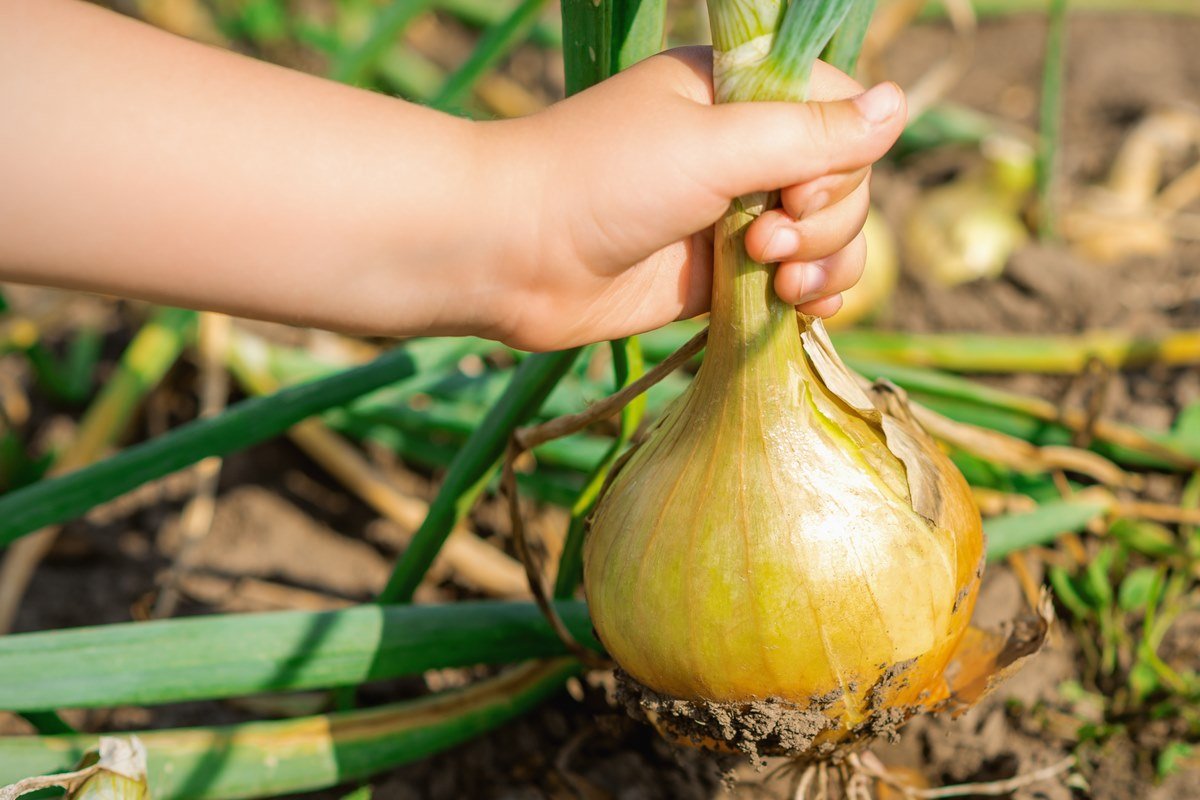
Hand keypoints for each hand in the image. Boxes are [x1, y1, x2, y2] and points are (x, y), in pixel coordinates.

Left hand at [484, 46, 905, 350]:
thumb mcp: (714, 145)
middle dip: (824, 220)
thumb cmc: (603, 179)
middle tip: (763, 240)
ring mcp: (733, 215)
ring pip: (828, 238)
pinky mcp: (719, 276)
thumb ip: (811, 132)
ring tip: (772, 282)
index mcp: (740, 92)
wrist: (513, 256)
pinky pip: (794, 285)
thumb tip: (903, 104)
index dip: (843, 159)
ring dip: (822, 264)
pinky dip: (809, 299)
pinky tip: (796, 311)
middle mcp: (742, 149)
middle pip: (844, 181)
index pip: (841, 113)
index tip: (796, 187)